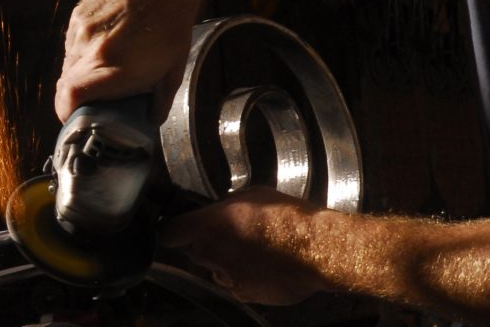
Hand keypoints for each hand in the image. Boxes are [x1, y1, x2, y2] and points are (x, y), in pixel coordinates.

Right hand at [55, 0, 197, 119]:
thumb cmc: (171, 27)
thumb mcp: (170, 73)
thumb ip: (156, 103)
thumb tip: (149, 121)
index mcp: (111, 66)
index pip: (68, 97)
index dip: (67, 113)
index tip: (75, 118)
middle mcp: (90, 48)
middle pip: (65, 84)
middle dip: (76, 96)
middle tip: (95, 96)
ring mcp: (81, 29)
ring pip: (68, 63)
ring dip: (81, 72)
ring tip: (106, 63)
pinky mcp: (78, 14)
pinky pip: (73, 42)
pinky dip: (83, 50)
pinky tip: (106, 42)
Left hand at [158, 187, 332, 304]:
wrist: (319, 249)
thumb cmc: (290, 218)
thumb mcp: (253, 195)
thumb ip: (226, 205)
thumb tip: (219, 209)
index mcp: (210, 225)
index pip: (170, 232)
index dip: (174, 231)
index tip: (179, 230)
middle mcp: (212, 253)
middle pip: (195, 252)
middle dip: (208, 245)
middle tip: (233, 237)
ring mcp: (227, 277)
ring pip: (215, 270)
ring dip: (226, 263)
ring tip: (254, 252)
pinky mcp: (243, 294)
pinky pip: (234, 285)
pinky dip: (244, 279)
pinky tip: (263, 267)